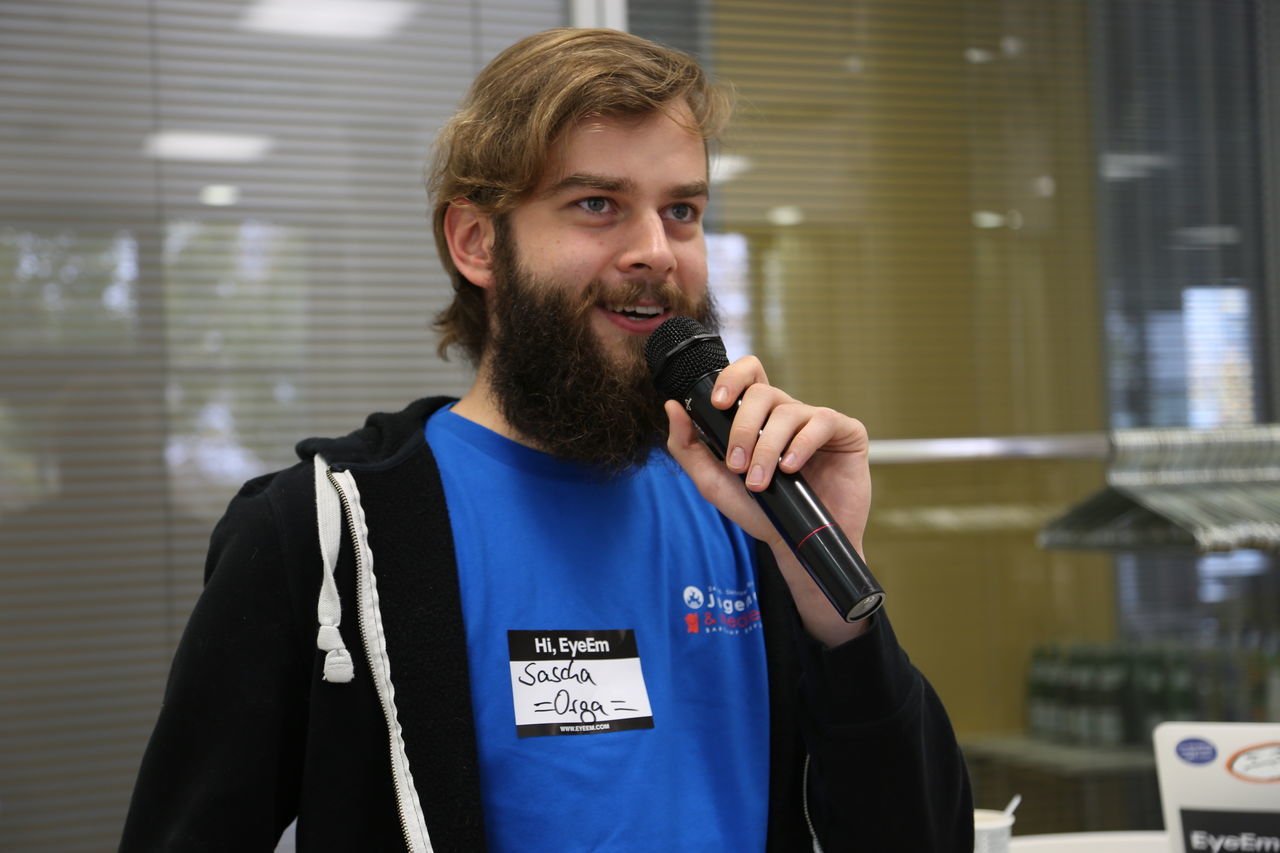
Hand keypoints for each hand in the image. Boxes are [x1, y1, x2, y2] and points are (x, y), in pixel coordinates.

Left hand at [664, 356, 872, 645]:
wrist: (796, 544)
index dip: (731, 377)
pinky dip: (800, 446)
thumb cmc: (758, 511)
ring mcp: (817, 421)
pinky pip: (821, 423)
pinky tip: (790, 469)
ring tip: (760, 482)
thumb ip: (687, 446)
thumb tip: (672, 406)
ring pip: (787, 412)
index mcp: (759, 416)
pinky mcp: (846, 433)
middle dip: (743, 429)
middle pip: (762, 393)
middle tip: (736, 465)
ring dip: (767, 449)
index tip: (717, 403)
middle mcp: (788, 413)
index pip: (748, 374)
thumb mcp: (713, 482)